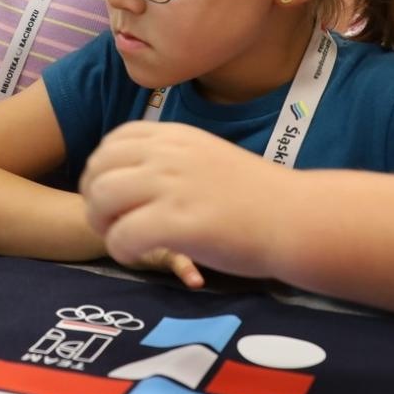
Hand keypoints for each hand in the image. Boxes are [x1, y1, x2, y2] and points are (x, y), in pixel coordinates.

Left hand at [81, 123, 285, 281]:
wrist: (298, 217)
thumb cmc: (259, 195)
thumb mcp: (209, 157)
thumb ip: (175, 158)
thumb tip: (140, 173)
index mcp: (176, 137)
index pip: (113, 142)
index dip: (102, 171)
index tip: (115, 196)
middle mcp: (169, 155)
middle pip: (99, 170)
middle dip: (95, 200)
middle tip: (113, 224)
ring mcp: (172, 186)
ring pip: (102, 200)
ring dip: (103, 225)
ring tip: (123, 240)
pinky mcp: (179, 222)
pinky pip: (122, 235)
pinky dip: (121, 249)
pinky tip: (139, 256)